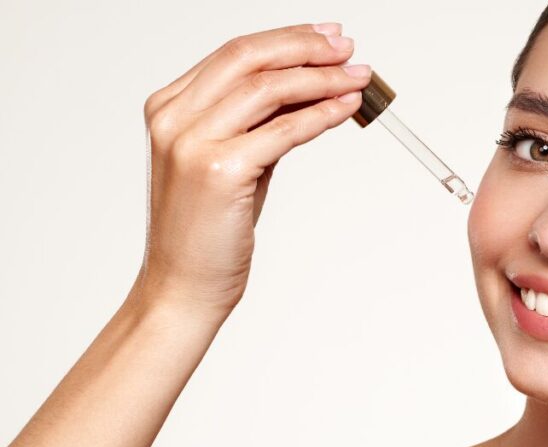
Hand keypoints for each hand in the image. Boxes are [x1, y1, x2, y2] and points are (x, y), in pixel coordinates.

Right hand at [132, 22, 371, 312]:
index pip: (234, 53)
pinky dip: (321, 114)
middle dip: (306, 47)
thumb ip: (260, 123)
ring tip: (357, 77)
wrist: (183, 287)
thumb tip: (311, 89)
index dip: (287, 39)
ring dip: (322, 78)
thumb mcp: (233, 162)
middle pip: (249, 58)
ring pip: (268, 88)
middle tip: (347, 48)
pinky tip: (346, 108)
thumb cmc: (207, 232)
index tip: (326, 37)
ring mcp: (192, 143)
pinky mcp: (219, 171)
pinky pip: (283, 130)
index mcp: (169, 107)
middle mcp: (174, 118)